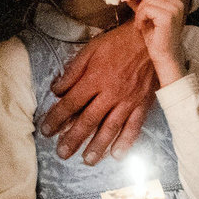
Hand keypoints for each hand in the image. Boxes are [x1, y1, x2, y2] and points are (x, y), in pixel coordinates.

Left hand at [44, 21, 158, 163]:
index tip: (47, 130)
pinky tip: (116, 155)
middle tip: (62, 154)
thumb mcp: (91, 49)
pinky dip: (126, 142)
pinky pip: (134, 126)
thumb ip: (74, 71)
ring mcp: (128, 101)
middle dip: (73, 139)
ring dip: (97, 146)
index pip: (71, 103)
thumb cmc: (118, 43)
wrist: (151, 38)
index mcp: (95, 78)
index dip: (57, 118)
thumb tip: (57, 90)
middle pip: (88, 120)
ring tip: (86, 161)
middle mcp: (110, 93)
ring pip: (110, 128)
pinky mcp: (143, 104)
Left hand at [117, 0, 186, 82]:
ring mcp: (174, 9)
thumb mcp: (145, 17)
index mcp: (173, 2)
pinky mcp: (168, 16)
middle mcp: (176, 3)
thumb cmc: (156, 39)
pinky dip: (140, 18)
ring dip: (138, 12)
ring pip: (147, 0)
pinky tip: (142, 27)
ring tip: (140, 24)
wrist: (164, 57)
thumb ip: (140, 4)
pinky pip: (146, 9)